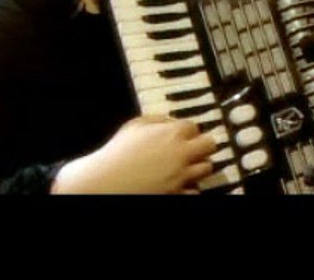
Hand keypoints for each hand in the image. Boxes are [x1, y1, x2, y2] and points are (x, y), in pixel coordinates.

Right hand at [52, 116, 216, 193]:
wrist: (103, 183)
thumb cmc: (115, 154)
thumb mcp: (134, 126)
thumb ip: (157, 120)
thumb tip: (170, 120)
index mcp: (172, 133)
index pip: (195, 126)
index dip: (188, 131)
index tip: (182, 135)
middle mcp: (182, 153)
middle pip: (210, 144)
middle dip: (202, 146)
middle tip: (193, 150)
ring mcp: (181, 175)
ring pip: (207, 167)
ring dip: (198, 166)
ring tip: (185, 167)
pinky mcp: (177, 194)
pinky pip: (196, 190)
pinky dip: (190, 187)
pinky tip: (180, 185)